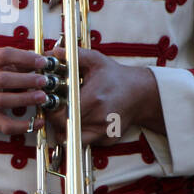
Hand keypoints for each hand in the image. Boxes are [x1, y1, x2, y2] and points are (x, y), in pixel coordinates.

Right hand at [0, 47, 49, 135]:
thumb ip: (17, 63)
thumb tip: (43, 62)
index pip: (4, 56)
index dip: (24, 58)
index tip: (42, 62)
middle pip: (3, 80)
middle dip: (25, 80)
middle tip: (44, 80)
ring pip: (4, 101)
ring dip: (25, 99)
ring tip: (43, 97)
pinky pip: (5, 125)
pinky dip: (22, 126)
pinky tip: (38, 122)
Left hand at [46, 47, 161, 144]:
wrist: (142, 94)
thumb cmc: (116, 77)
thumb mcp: (96, 61)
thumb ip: (74, 55)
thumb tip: (54, 51)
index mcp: (94, 100)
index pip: (61, 116)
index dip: (52, 111)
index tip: (52, 102)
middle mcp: (99, 119)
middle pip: (65, 128)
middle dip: (57, 119)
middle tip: (58, 108)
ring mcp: (104, 132)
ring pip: (73, 139)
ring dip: (66, 128)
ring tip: (68, 114)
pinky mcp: (108, 140)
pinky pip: (86, 142)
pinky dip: (80, 133)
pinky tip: (83, 119)